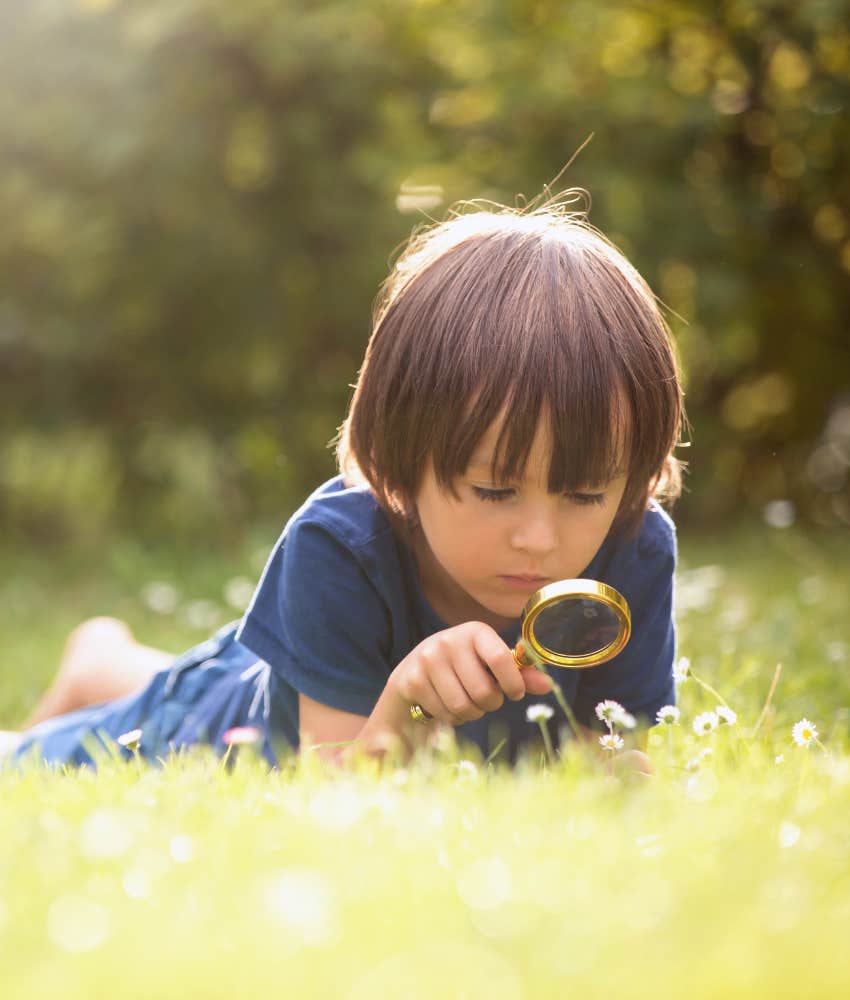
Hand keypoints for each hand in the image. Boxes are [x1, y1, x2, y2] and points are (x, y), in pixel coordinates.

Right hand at [391, 621, 553, 725]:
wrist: (413, 674)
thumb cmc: (463, 669)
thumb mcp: (490, 665)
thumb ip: (519, 674)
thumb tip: (548, 686)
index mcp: (475, 631)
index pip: (502, 659)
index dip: (513, 683)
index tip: (515, 693)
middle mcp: (449, 640)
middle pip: (484, 691)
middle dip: (490, 704)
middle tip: (486, 699)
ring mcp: (428, 659)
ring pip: (464, 707)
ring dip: (471, 713)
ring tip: (467, 702)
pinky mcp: (412, 680)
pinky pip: (445, 714)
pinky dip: (452, 718)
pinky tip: (446, 704)